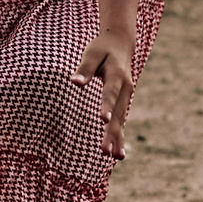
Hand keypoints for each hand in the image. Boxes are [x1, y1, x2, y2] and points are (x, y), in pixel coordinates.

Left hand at [80, 27, 135, 160]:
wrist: (120, 44)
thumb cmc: (101, 48)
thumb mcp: (92, 53)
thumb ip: (84, 68)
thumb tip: (75, 82)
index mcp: (117, 75)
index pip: (110, 93)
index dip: (107, 106)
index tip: (103, 120)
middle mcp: (126, 88)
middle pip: (117, 113)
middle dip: (112, 132)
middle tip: (105, 151)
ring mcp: (127, 97)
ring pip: (121, 120)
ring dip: (118, 138)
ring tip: (116, 157)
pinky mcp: (123, 102)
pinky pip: (122, 121)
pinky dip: (120, 136)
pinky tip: (117, 153)